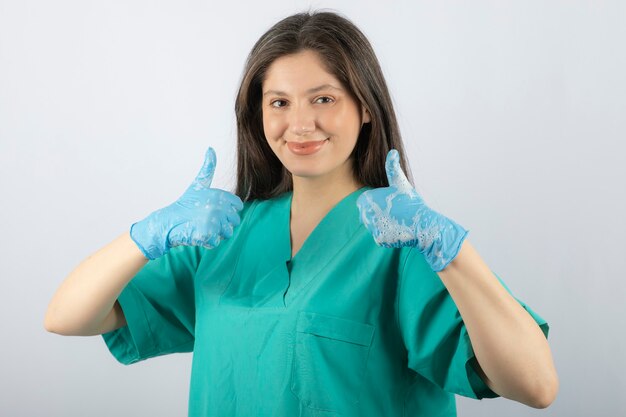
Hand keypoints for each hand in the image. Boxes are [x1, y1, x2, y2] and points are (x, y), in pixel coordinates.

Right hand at [130, 147, 243, 259]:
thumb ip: (208, 168)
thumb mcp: (198, 184)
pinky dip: (208, 241)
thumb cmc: (185, 203)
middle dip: (223, 223)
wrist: (168, 221)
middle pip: (234, 221)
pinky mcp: (207, 234)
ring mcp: (213, 221)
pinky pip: (216, 242)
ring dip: (216, 233)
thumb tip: (210, 148)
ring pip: (227, 233)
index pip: (238, 206)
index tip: (215, 210)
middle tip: (207, 221)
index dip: (228, 210)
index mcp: (219, 195)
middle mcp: (217, 207)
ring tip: (203, 227)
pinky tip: (198, 234)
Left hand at [356, 149, 468, 271]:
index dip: (375, 202)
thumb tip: (393, 151)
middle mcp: (367, 213)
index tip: (388, 203)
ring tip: (397, 220)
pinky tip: (398, 229)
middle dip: (378, 213)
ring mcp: (372, 227)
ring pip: (373, 225)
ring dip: (383, 224)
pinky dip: (387, 234)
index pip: (363, 202)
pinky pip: (379, 236)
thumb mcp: (401, 183)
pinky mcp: (379, 239)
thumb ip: (392, 167)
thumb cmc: (412, 202)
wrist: (423, 224)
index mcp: (368, 199)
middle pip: (367, 214)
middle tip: (394, 213)